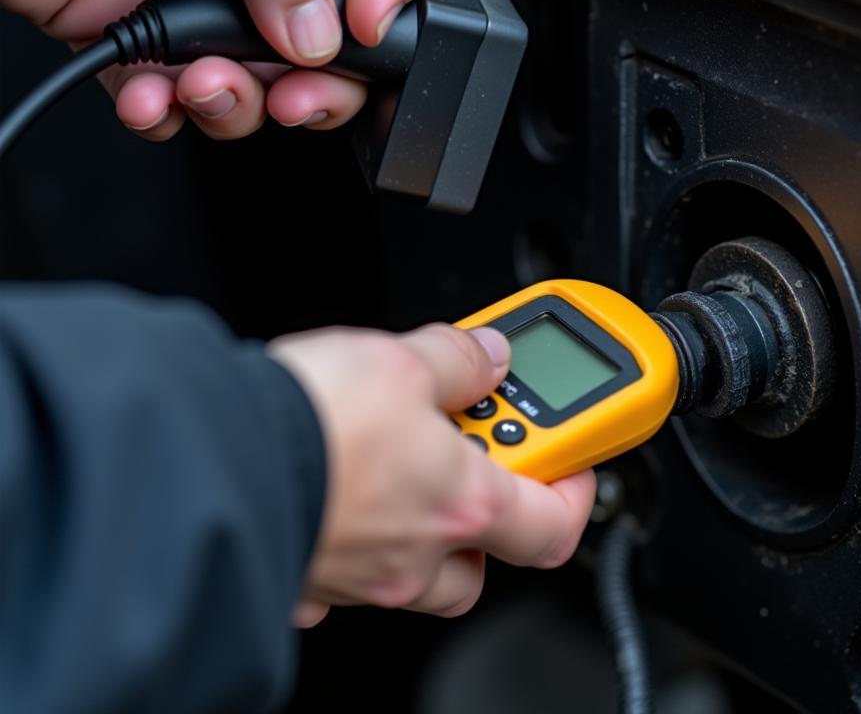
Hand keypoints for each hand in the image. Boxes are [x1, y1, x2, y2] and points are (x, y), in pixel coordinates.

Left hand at [0, 0, 436, 139]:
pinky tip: (156, 92)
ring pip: (280, 61)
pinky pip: (198, 84)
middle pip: (346, 3)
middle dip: (332, 64)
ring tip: (210, 87)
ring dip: (252, 96)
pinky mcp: (159, 15)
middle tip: (306, 88)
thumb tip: (320, 28)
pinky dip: (181, 106)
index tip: (368, 18)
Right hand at [269, 323, 596, 623]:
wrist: (211, 461)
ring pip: (425, 570)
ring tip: (410, 459)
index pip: (555, 520)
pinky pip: (355, 575)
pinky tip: (346, 494)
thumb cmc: (312, 421)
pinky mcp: (312, 579)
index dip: (575, 485)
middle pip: (491, 553)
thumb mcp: (405, 359)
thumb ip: (457, 358)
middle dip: (495, 501)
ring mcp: (365, 577)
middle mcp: (419, 554)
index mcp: (463, 501)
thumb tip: (486, 355)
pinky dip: (362, 539)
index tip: (571, 454)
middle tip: (477, 442)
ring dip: (432, 521)